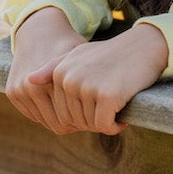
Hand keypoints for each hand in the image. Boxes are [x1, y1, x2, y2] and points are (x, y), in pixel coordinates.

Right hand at [7, 6, 87, 133]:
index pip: (68, 120)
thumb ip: (93, 84)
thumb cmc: (68, 45)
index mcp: (48, 82)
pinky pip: (33, 114)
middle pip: (56, 124)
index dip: (84, 123)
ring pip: (44, 121)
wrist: (39, 31)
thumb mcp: (81, 61)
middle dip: (72, 125)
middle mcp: (29, 88)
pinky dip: (45, 114)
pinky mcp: (11, 92)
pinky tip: (60, 107)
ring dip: (59, 120)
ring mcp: (17, 90)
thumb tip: (115, 114)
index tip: (96, 120)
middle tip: (88, 121)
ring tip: (75, 113)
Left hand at [33, 23, 169, 134]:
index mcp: (59, 72)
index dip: (82, 115)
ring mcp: (87, 87)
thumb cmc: (111, 55)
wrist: (143, 47)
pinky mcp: (107, 95)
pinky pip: (105, 125)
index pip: (62, 113)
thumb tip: (29, 80)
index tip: (98, 104)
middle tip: (111, 109)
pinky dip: (116, 126)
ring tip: (117, 108)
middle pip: (75, 120)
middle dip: (94, 121)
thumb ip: (52, 68)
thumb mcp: (79, 56)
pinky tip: (124, 117)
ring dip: (106, 124)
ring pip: (90, 124)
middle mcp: (69, 79)